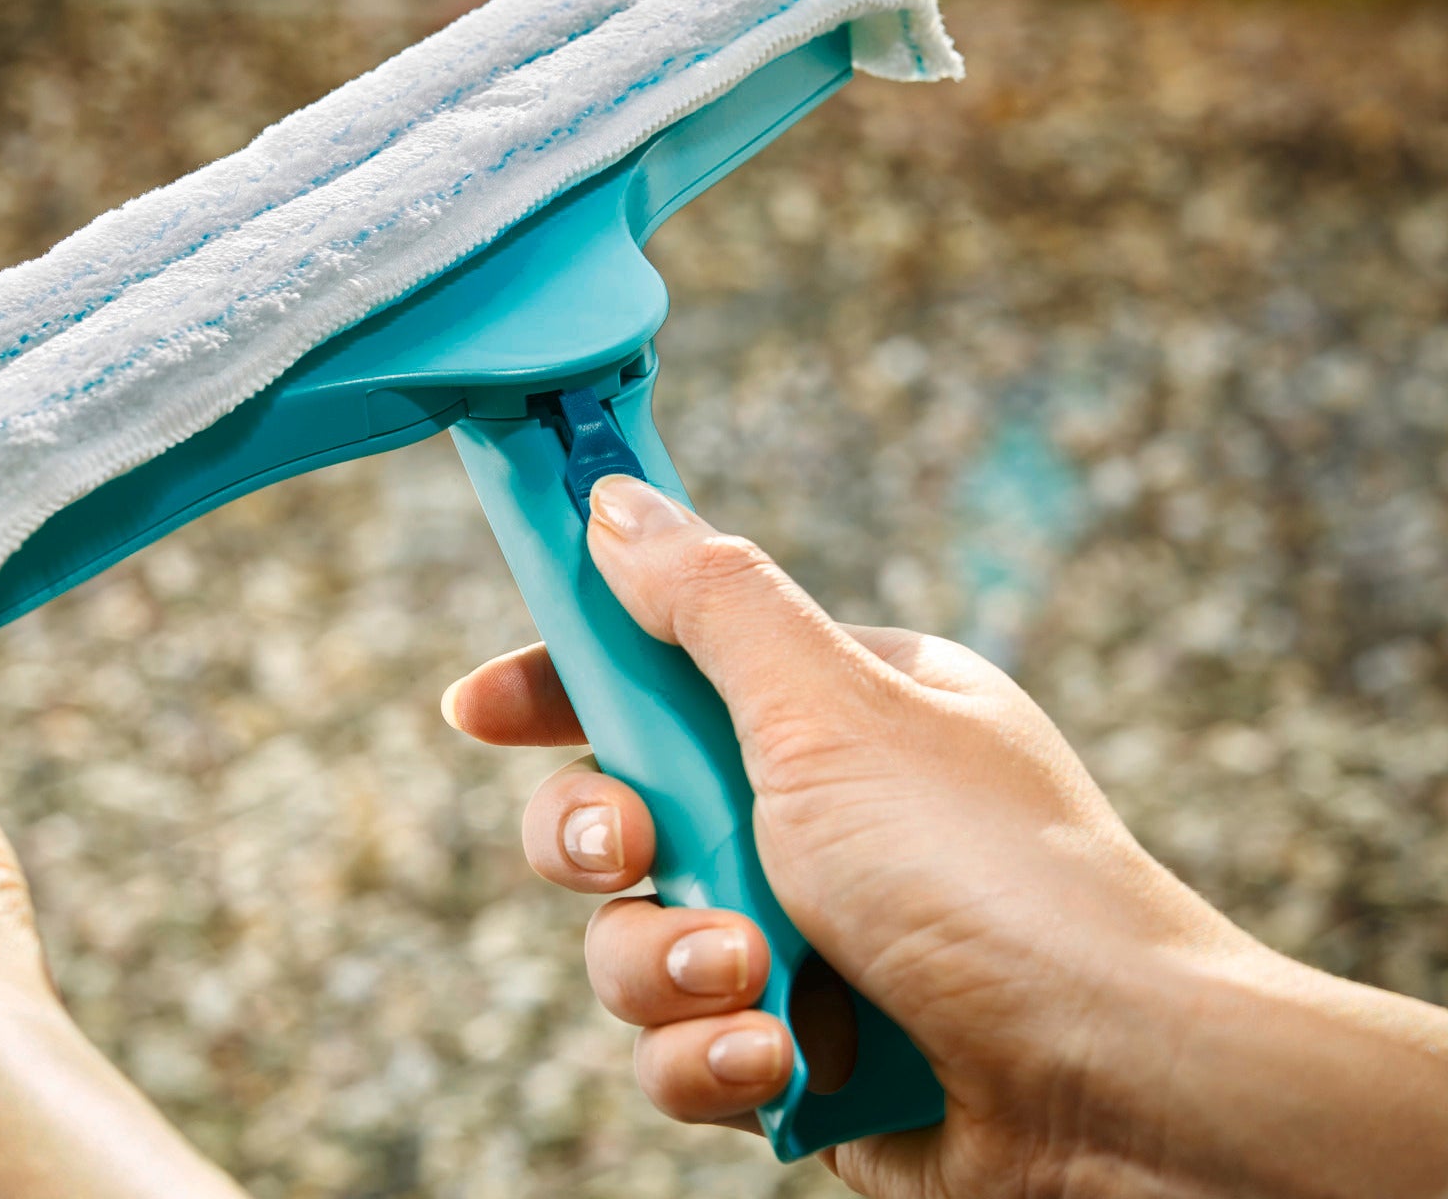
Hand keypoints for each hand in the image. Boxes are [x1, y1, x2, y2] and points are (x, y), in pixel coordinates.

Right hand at [444, 475, 1447, 1198]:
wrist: (1114, 1090)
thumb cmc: (990, 876)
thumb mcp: (833, 708)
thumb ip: (708, 604)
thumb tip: (616, 502)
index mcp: (830, 715)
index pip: (657, 674)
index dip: (558, 685)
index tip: (477, 704)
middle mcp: (809, 821)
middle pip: (615, 811)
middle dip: (598, 838)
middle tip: (631, 848)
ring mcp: (800, 942)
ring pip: (628, 944)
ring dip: (667, 964)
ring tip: (753, 977)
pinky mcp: (795, 1057)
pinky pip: (680, 1053)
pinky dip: (713, 1059)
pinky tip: (779, 1061)